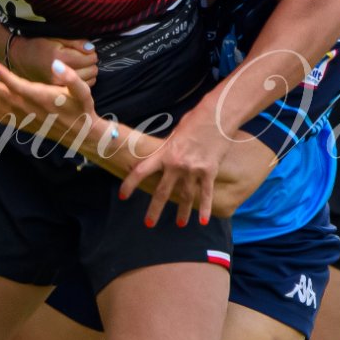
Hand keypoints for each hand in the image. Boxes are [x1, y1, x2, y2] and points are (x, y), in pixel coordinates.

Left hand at [0, 60, 96, 134]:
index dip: (4, 75)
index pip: (18, 85)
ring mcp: (23, 117)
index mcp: (41, 97)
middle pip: (2, 95)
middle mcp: (28, 108)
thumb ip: (71, 77)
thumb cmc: (81, 108)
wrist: (79, 133)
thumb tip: (57, 64)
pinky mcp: (20, 124)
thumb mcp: (83, 91)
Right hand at [6, 35, 97, 86]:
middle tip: (82, 58)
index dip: (91, 53)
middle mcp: (60, 75)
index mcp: (60, 58)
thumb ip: (76, 43)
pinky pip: (81, 88)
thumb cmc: (39, 45)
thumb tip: (91, 49)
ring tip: (79, 66)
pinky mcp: (58, 92)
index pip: (89, 59)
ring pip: (89, 81)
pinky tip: (76, 75)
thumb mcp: (56, 38)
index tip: (86, 50)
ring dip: (88, 73)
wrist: (20, 57)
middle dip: (90, 63)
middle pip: (92, 71)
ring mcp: (59, 86)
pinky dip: (83, 82)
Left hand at [122, 103, 229, 228]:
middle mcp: (176, 164)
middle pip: (162, 192)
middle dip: (154, 210)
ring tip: (180, 224)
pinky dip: (205, 208)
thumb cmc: (195, 120)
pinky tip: (204, 221)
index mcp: (164, 153)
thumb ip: (168, 150)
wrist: (217, 115)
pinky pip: (206, 194)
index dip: (129, 185)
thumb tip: (164, 161)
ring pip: (185, 197)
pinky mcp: (209, 171)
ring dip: (182, 213)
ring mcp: (193, 169)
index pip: (140, 172)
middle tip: (148, 224)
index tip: (122, 196)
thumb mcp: (175, 134)